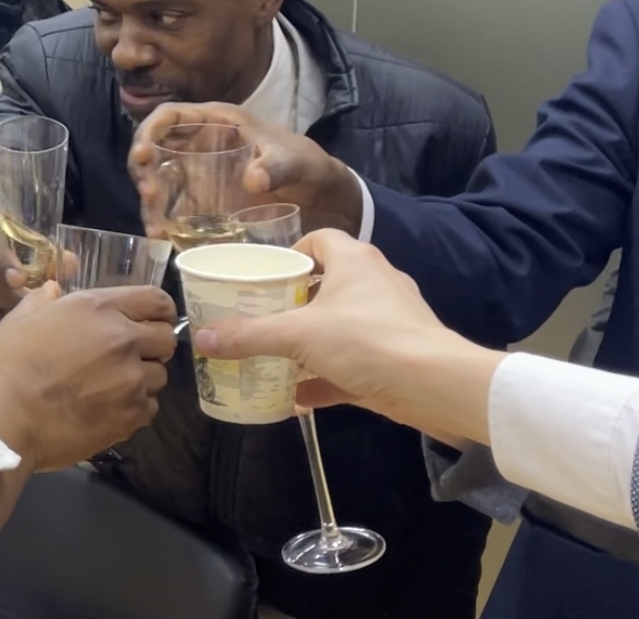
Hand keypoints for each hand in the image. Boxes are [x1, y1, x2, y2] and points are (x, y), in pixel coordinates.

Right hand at [0, 284, 175, 470]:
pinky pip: (149, 408)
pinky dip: (135, 408)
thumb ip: (44, 300)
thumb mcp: (19, 320)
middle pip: (166, 339)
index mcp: (97, 309)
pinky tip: (109, 409)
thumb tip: (54, 289)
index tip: (151, 320)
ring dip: (142, 379)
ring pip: (160, 376)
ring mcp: (131, 380)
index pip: (156, 300)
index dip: (159, 310)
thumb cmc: (6, 364)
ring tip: (114, 387)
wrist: (4, 419)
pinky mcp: (131, 416)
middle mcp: (123, 340)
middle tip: (129, 356)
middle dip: (153, 346)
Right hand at [127, 101, 363, 235]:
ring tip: (156, 228)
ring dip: (151, 203)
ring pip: (160, 183)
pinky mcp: (204, 203)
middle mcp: (200, 147)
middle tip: (150, 197)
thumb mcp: (297, 162)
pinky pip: (175, 210)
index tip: (143, 154)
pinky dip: (165, 224)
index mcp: (217, 123)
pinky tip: (164, 240)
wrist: (324, 197)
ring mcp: (199, 176)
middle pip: (155, 151)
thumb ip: (276, 167)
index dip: (149, 131)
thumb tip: (252, 181)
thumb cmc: (308, 166)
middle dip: (144, 173)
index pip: (170, 116)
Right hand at [190, 229, 501, 445]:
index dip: (292, 254)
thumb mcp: (298, 335)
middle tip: (260, 320)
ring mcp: (390, 321)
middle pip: (326, 285)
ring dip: (309, 344)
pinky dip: (326, 377)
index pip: (319, 240)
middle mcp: (375, 283)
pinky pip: (353, 361)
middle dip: (293, 305)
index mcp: (354, 261)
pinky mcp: (398, 356)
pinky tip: (297, 399)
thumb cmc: (367, 340)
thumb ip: (248, 336)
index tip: (266, 277)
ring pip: (339, 326)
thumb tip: (202, 339)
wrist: (436, 385)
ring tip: (275, 359)